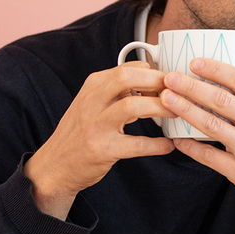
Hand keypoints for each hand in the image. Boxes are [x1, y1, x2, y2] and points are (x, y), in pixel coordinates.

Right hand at [23, 61, 174, 218]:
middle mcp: (92, 101)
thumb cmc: (80, 133)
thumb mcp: (92, 104)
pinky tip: (169, 145)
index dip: (155, 72)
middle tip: (180, 92)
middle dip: (158, 82)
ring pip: (133, 106)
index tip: (171, 82)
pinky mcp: (102, 149)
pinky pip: (137, 144)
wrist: (54, 166)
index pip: (128, 67)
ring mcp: (95, 125)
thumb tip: (153, 81)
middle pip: (128, 77)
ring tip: (178, 114)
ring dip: (161, 108)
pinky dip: (157, 145)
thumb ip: (117, 91)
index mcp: (93, 86)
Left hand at [160, 57, 234, 233]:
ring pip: (210, 124)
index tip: (195, 62)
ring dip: (185, 109)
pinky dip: (190, 146)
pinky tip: (176, 138)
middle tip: (170, 77)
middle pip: (220, 99)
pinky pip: (209, 156)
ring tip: (167, 99)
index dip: (215, 69)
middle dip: (191, 86)